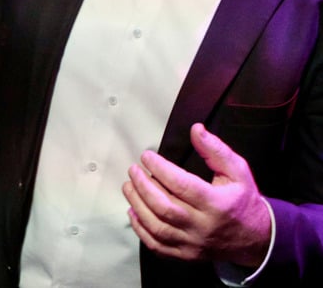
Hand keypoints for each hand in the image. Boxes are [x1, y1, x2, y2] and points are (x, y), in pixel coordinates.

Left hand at [122, 123, 271, 266]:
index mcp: (217, 203)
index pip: (182, 185)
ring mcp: (193, 243)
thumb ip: (216, 150)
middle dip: (143, 186)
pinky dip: (140, 229)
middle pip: (164, 207)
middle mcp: (203, 225)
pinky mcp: (186, 255)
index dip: (160, 168)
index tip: (146, 156)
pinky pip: (157, 246)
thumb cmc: (242, 200)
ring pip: (157, 227)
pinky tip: (132, 211)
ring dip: (137, 205)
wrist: (256, 239)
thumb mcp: (237, 171)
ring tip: (128, 186)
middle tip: (133, 170)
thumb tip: (195, 129)